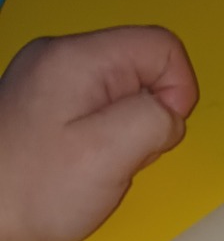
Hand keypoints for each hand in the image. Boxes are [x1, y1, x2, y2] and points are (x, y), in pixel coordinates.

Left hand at [0, 29, 198, 240]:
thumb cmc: (29, 193)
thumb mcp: (106, 155)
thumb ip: (153, 120)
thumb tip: (170, 113)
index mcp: (78, 58)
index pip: (162, 46)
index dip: (177, 92)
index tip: (155, 135)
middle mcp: (62, 59)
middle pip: (144, 69)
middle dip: (150, 118)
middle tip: (118, 156)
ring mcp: (52, 82)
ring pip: (126, 94)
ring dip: (128, 134)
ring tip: (98, 164)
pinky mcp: (48, 107)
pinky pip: (101, 112)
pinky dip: (107, 141)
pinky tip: (84, 165)